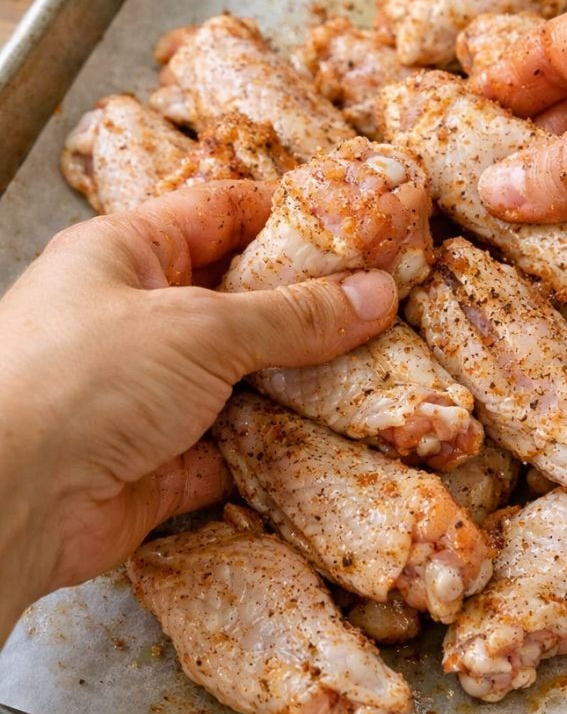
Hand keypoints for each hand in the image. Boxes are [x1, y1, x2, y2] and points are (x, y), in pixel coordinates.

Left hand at [0, 181, 396, 639]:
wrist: (6, 499)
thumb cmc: (84, 377)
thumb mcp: (200, 326)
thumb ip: (294, 315)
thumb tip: (375, 294)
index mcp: (125, 254)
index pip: (220, 214)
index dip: (289, 218)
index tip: (359, 229)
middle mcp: (132, 319)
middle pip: (237, 302)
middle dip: (306, 309)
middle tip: (383, 308)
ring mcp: (144, 396)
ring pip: (238, 380)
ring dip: (297, 384)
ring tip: (375, 374)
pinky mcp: (156, 466)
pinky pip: (230, 451)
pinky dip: (273, 451)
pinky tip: (331, 443)